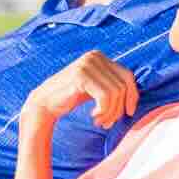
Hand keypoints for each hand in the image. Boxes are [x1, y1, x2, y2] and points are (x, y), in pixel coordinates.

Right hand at [20, 50, 139, 132]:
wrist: (44, 104)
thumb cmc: (71, 98)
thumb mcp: (95, 88)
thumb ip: (112, 85)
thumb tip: (134, 96)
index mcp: (100, 57)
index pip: (128, 76)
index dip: (132, 96)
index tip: (128, 113)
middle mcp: (95, 56)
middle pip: (123, 85)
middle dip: (118, 108)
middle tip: (106, 122)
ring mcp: (87, 63)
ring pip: (115, 92)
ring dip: (110, 113)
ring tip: (99, 121)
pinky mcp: (81, 75)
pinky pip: (105, 96)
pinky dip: (103, 111)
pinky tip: (94, 116)